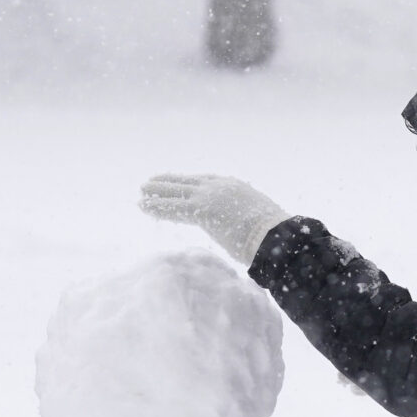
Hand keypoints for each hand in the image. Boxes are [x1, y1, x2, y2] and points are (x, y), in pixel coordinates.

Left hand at [138, 173, 290, 266]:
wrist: (275, 235)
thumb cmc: (272, 235)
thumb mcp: (256, 220)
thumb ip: (244, 220)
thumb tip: (246, 234)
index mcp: (234, 186)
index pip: (205, 181)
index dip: (188, 183)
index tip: (177, 182)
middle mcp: (219, 186)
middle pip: (187, 182)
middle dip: (168, 182)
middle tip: (152, 182)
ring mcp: (209, 196)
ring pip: (176, 192)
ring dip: (157, 192)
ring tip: (141, 192)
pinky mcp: (200, 211)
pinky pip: (173, 208)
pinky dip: (157, 207)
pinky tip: (144, 206)